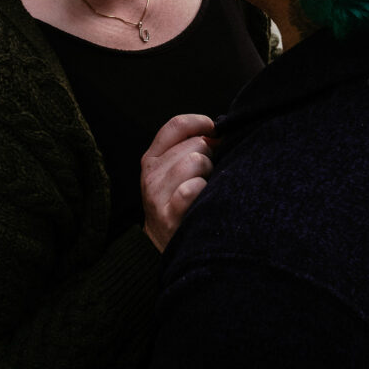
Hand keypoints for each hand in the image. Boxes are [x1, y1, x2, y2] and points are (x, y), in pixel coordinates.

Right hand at [141, 113, 216, 252]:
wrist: (161, 245)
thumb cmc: (176, 202)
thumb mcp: (172, 172)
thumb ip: (189, 148)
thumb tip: (218, 133)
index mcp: (152, 158)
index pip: (176, 125)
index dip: (201, 122)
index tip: (215, 131)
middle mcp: (151, 174)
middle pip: (195, 143)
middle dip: (210, 155)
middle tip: (207, 174)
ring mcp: (158, 195)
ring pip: (196, 161)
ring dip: (209, 174)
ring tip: (205, 188)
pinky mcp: (168, 215)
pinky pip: (192, 188)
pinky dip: (203, 191)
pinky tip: (202, 200)